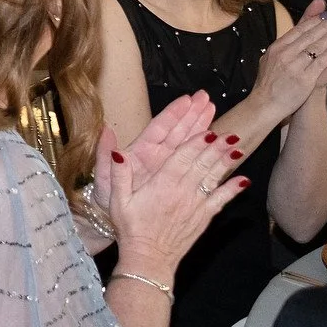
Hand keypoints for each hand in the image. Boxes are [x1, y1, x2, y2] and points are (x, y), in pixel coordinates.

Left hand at [93, 91, 218, 209]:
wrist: (125, 228)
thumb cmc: (108, 202)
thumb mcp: (103, 180)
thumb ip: (104, 156)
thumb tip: (105, 130)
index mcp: (140, 153)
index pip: (159, 128)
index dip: (173, 113)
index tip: (187, 99)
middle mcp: (157, 156)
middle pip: (177, 130)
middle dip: (191, 113)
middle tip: (206, 97)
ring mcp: (169, 167)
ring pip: (188, 142)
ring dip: (201, 126)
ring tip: (213, 109)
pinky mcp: (180, 180)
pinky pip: (197, 163)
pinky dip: (210, 153)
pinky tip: (223, 145)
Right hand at [103, 116, 250, 282]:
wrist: (149, 257)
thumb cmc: (131, 228)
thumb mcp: (117, 200)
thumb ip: (119, 175)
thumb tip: (117, 152)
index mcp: (162, 184)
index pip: (182, 157)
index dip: (196, 143)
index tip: (207, 131)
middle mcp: (183, 191)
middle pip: (202, 163)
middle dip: (217, 147)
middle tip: (229, 133)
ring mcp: (196, 204)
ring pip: (214, 178)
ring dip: (226, 162)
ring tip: (238, 147)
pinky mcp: (204, 217)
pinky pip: (221, 200)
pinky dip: (233, 189)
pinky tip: (244, 180)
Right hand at [248, 0, 326, 119]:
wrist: (265, 103)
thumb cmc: (269, 82)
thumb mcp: (271, 58)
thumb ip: (285, 44)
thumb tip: (295, 30)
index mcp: (277, 48)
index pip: (298, 30)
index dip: (315, 21)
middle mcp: (285, 54)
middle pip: (309, 36)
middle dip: (326, 25)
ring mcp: (294, 66)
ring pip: (316, 47)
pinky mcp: (305, 79)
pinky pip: (321, 63)